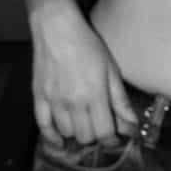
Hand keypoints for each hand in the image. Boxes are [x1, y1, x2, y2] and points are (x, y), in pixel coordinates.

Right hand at [30, 2, 136, 145]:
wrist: (56, 29)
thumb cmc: (88, 46)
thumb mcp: (111, 70)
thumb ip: (120, 101)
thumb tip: (131, 126)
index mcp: (95, 95)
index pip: (105, 133)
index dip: (113, 140)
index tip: (116, 137)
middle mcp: (73, 102)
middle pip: (86, 137)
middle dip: (97, 136)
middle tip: (100, 127)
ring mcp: (54, 102)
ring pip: (67, 133)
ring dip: (77, 134)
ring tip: (83, 125)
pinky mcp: (39, 98)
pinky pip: (43, 126)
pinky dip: (52, 138)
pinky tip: (60, 141)